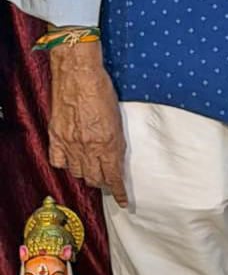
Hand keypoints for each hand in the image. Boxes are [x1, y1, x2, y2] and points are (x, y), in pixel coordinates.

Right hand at [47, 43, 126, 205]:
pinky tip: (71, 160)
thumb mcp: (117, 117)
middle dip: (103, 182)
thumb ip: (116, 140)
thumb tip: (115, 155)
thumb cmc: (102, 88)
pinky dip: (65, 164)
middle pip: (96, 178)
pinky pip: (58, 161)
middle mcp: (89, 147)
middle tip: (107, 181)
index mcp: (110, 142)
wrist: (78, 72)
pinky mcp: (56, 136)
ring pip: (78, 172)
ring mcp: (70, 143)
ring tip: (91, 169)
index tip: (124, 202)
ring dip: (86, 173)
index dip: (119, 192)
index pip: (114, 176)